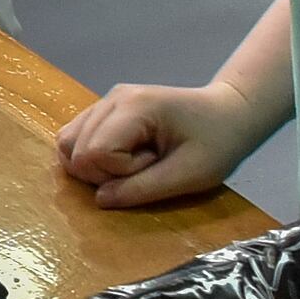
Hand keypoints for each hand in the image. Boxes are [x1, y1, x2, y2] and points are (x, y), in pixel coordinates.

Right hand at [52, 79, 268, 207]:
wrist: (231, 114)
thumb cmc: (218, 142)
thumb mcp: (189, 175)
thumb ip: (142, 189)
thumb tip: (100, 200)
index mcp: (134, 106)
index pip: (94, 152)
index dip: (119, 173)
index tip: (154, 165)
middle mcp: (113, 98)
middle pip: (73, 148)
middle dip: (105, 172)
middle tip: (147, 165)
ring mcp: (107, 101)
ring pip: (68, 142)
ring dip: (95, 166)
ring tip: (135, 163)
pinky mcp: (107, 110)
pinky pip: (78, 137)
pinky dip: (93, 157)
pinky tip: (125, 158)